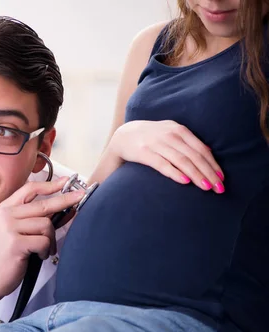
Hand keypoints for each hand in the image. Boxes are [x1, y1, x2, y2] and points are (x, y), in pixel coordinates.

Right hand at [0, 177, 84, 324]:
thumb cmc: (9, 256)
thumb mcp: (21, 232)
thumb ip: (40, 219)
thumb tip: (68, 208)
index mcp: (5, 209)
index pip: (29, 189)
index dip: (50, 185)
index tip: (66, 181)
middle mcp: (5, 215)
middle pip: (43, 205)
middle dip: (65, 201)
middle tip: (81, 196)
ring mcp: (9, 228)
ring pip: (46, 225)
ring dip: (50, 240)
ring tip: (43, 250)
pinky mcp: (15, 243)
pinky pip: (43, 241)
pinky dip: (45, 251)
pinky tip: (37, 256)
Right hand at [108, 120, 224, 192]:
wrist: (123, 135)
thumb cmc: (150, 137)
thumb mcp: (170, 132)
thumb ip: (187, 141)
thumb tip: (209, 151)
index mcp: (178, 130)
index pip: (200, 149)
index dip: (212, 164)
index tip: (221, 179)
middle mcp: (169, 135)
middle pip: (194, 156)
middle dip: (208, 172)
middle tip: (218, 188)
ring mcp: (156, 143)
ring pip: (181, 160)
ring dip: (196, 174)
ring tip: (206, 187)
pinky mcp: (143, 152)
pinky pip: (162, 164)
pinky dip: (174, 172)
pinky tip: (184, 181)